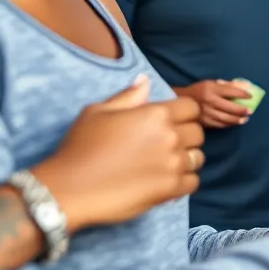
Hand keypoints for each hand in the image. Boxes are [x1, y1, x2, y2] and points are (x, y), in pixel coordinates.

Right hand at [31, 75, 203, 231]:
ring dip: (186, 159)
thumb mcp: (97, 112)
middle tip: (166, 144)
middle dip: (186, 136)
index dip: (184, 113)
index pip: (191, 107)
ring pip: (198, 158)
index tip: (171, 121)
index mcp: (156, 114)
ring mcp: (173, 164)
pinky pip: (193, 182)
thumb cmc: (80, 147)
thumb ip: (128, 97)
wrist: (70, 188)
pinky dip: (184, 182)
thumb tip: (145, 80)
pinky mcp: (171, 189)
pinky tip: (167, 181)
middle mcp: (170, 137)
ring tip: (167, 163)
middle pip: (198, 132)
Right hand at [172, 80, 251, 128]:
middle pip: (229, 107)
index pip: (230, 91)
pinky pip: (219, 125)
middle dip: (242, 110)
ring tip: (245, 119)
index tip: (250, 96)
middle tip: (250, 111)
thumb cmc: (198, 90)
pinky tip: (234, 123)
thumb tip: (245, 85)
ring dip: (237, 120)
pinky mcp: (203, 122)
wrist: (179, 100)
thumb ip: (227, 85)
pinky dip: (228, 124)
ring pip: (225, 118)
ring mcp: (206, 113)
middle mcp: (208, 101)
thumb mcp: (210, 83)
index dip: (242, 94)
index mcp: (210, 89)